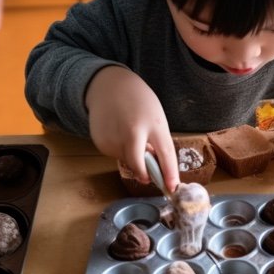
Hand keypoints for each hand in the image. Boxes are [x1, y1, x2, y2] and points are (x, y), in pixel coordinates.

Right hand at [86, 66, 179, 190]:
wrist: (108, 85)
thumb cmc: (138, 101)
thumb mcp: (154, 116)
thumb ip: (155, 140)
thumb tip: (152, 165)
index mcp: (153, 124)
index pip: (166, 154)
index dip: (170, 174)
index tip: (172, 188)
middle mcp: (133, 132)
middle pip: (140, 165)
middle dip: (145, 174)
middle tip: (148, 177)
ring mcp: (115, 137)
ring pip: (126, 160)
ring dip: (131, 157)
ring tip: (129, 134)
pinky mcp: (101, 142)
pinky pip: (114, 155)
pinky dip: (118, 150)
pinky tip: (116, 132)